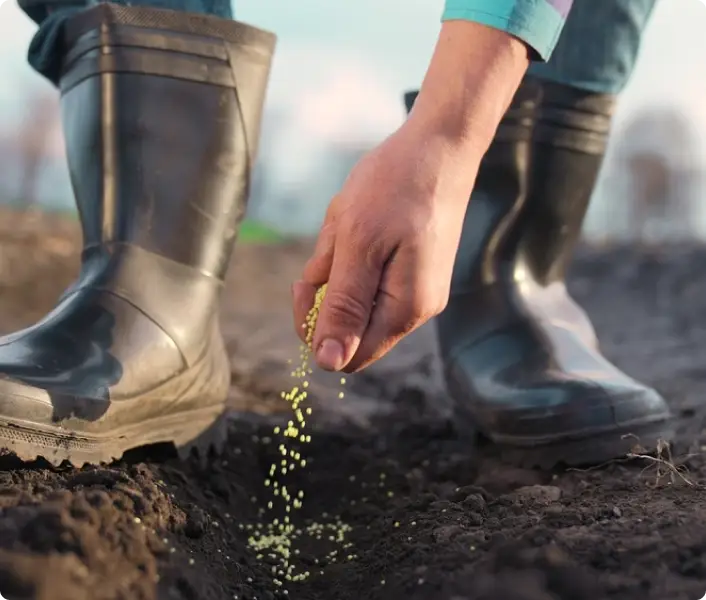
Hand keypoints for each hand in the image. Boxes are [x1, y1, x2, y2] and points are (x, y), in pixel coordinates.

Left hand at [292, 120, 480, 372]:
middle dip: (327, 294)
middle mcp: (416, 309)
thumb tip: (329, 364)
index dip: (315, 328)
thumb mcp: (358, 244)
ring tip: (351, 226)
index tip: (308, 282)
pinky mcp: (415, 272)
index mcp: (405, 310)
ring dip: (340, 270)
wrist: (441, 144)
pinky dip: (355, 257)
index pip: (347, 355)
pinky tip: (363, 223)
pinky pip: (370, 280)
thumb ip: (343, 307)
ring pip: (357, 301)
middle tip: (328, 249)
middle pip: (351, 331)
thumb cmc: (397, 186)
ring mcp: (418, 290)